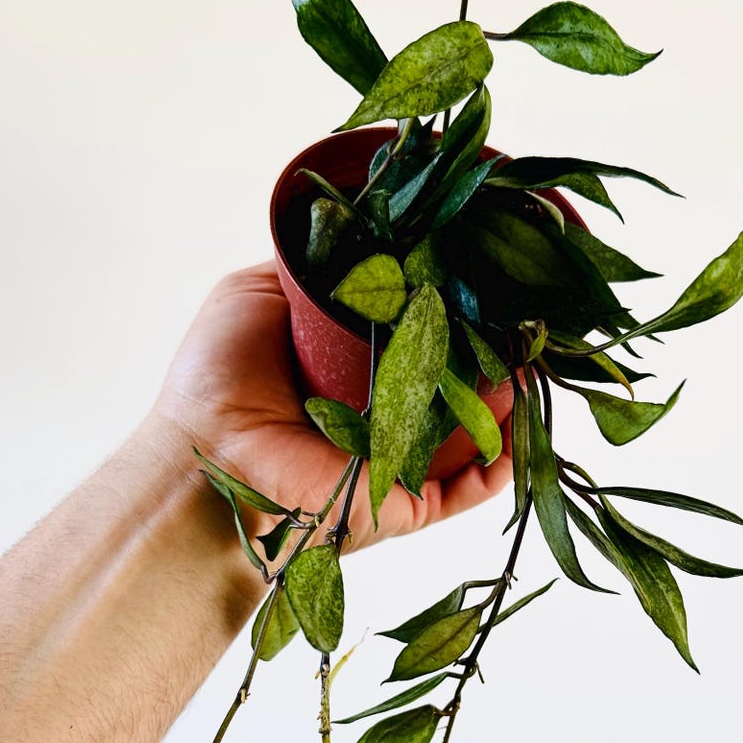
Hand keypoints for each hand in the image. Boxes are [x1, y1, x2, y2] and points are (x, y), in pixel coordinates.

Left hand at [154, 261, 512, 548]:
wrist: (202, 454)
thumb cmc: (215, 377)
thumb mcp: (257, 294)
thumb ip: (311, 271)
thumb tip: (362, 239)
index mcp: (352, 368)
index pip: (418, 335)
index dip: (452, 310)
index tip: (485, 281)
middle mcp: (382, 414)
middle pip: (456, 382)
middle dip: (495, 354)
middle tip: (527, 319)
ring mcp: (398, 460)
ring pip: (475, 433)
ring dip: (512, 402)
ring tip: (540, 362)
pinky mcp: (405, 503)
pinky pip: (470, 488)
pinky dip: (507, 463)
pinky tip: (528, 428)